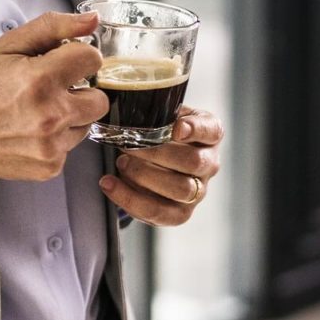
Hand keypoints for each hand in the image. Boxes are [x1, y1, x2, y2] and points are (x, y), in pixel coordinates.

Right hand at [0, 11, 109, 182]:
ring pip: (86, 124)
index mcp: (40, 79)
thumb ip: (52, 27)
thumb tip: (92, 20)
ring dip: (69, 116)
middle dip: (81, 90)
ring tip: (36, 112)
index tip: (63, 62)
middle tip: (52, 90)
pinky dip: (56, 139)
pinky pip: (70, 148)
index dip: (77, 57)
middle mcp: (51, 115)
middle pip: (100, 99)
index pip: (92, 59)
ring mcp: (52, 145)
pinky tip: (30, 132)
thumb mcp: (6, 47)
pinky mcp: (50, 167)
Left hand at [98, 107, 223, 225]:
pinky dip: (129, 199)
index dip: (196, 129)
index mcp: (208, 135)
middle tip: (128, 146)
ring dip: (144, 175)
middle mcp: (208, 164)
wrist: (150, 160)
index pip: (210, 130)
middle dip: (156, 154)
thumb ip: (155, 112)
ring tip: (120, 163)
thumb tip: (130, 106)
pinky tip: (109, 183)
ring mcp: (198, 191)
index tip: (177, 128)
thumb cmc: (157, 134)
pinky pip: (159, 213)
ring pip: (180, 189)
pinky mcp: (180, 213)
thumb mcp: (161, 116)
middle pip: (194, 162)